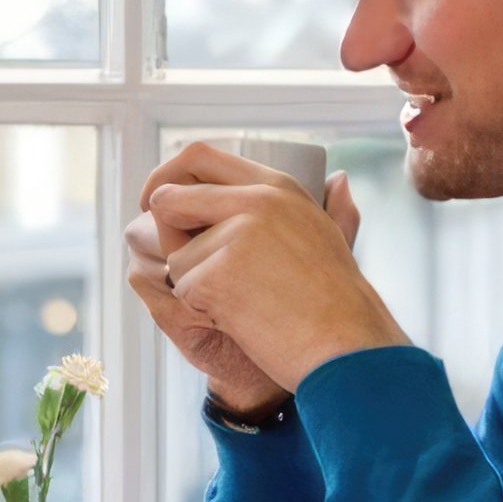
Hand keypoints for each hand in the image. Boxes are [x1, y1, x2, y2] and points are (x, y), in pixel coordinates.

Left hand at [137, 143, 400, 392]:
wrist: (347, 345)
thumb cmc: (340, 300)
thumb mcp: (333, 235)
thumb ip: (330, 204)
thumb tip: (338, 177)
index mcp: (277, 185)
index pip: (199, 156)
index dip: (166, 176)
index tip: (155, 200)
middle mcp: (254, 201)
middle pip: (168, 199)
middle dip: (165, 234)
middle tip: (185, 264)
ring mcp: (234, 235)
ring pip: (175, 255)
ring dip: (195, 284)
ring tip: (244, 300)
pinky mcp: (218, 272)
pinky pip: (183, 288)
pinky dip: (202, 308)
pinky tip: (242, 317)